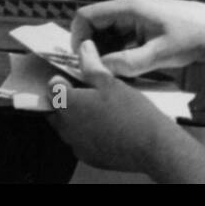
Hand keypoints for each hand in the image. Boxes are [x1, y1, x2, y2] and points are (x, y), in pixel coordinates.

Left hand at [46, 39, 168, 171]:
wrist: (153, 147)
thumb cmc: (132, 113)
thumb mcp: (110, 81)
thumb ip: (91, 64)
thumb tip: (83, 47)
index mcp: (68, 105)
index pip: (51, 88)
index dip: (61, 80)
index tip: (72, 77)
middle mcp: (67, 127)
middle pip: (55, 109)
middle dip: (65, 100)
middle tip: (85, 92)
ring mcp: (77, 145)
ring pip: (66, 126)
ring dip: (75, 117)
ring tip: (98, 109)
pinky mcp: (89, 157)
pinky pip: (79, 142)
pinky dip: (86, 133)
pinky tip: (105, 126)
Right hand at [69, 0, 204, 78]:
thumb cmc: (193, 36)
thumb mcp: (161, 54)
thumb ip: (129, 63)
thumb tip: (99, 70)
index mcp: (126, 7)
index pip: (85, 16)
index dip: (78, 37)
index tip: (84, 62)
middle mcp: (127, 8)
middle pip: (94, 25)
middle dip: (92, 48)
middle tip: (99, 73)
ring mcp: (136, 17)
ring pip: (108, 34)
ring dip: (106, 52)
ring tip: (115, 74)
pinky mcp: (145, 27)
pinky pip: (122, 38)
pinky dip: (119, 52)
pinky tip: (129, 68)